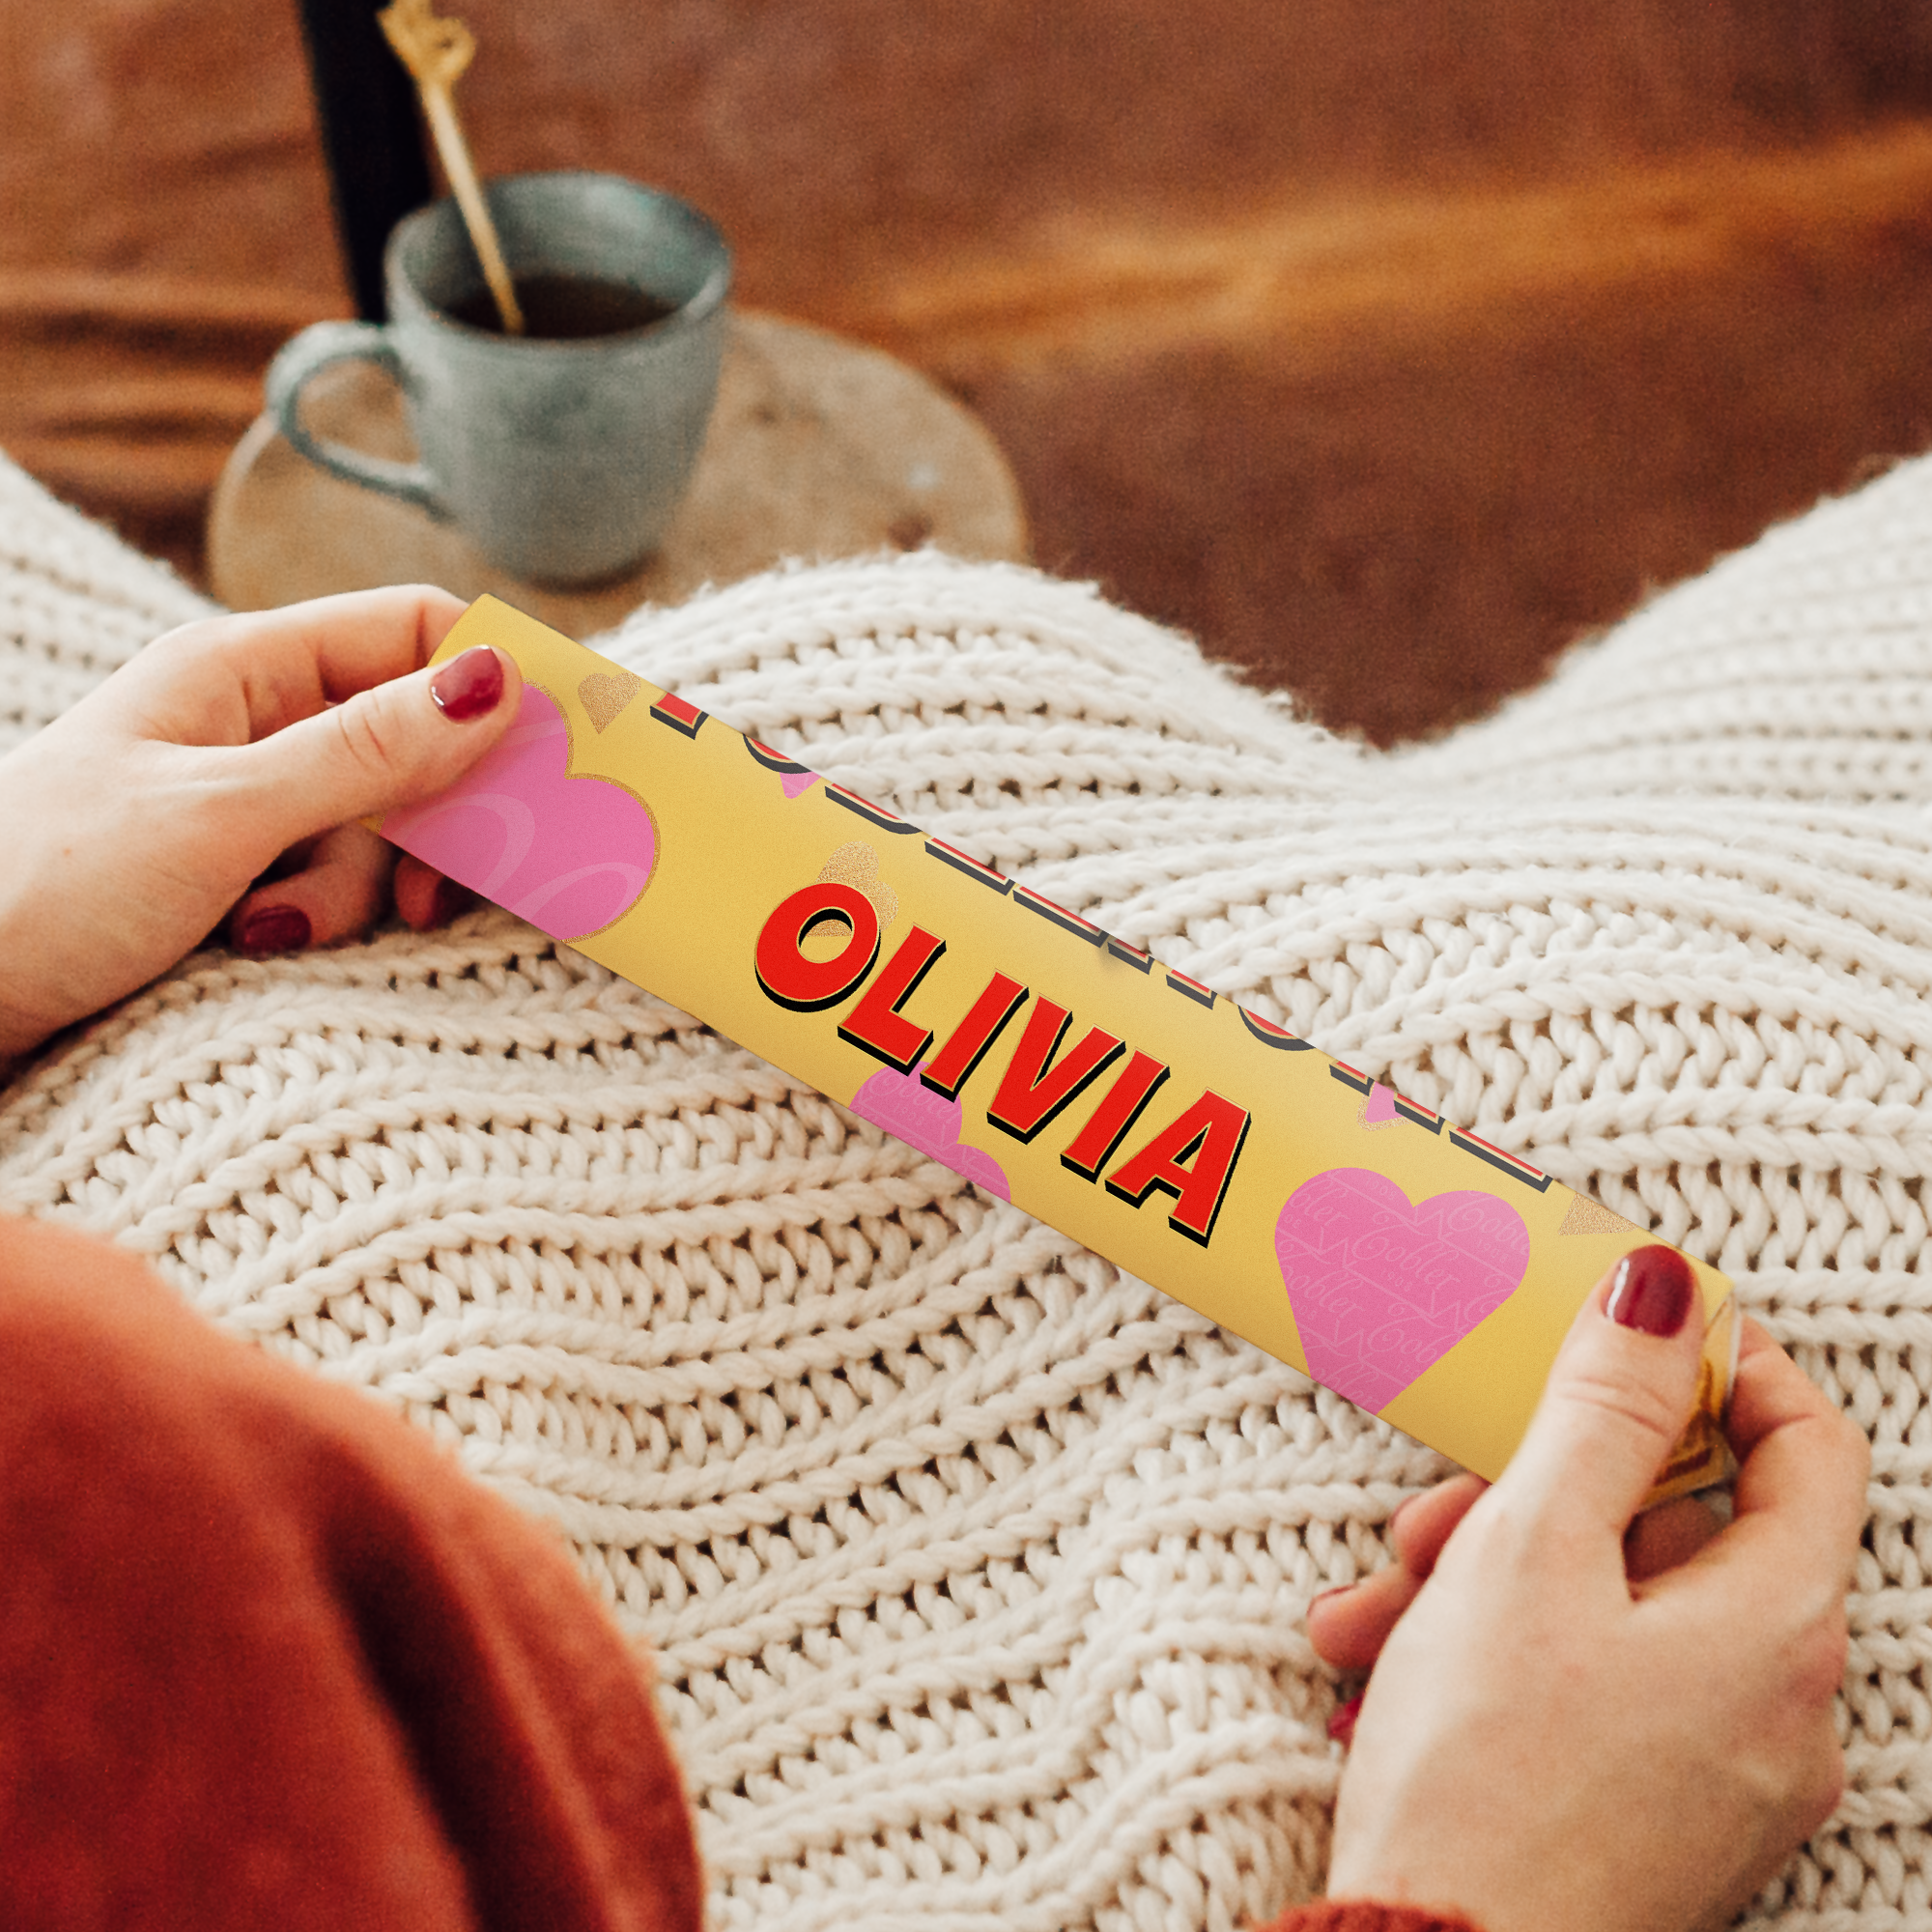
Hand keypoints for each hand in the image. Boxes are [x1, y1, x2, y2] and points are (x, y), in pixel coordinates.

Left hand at [0, 588, 521, 1061]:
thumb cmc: (46, 886)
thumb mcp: (225, 814)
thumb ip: (369, 754)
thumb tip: (498, 683)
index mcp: (242, 667)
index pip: (412, 631)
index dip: (490, 680)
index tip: (554, 751)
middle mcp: (254, 720)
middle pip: (412, 739)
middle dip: (424, 818)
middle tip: (432, 889)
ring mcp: (249, 796)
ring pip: (381, 824)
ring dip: (355, 887)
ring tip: (277, 927)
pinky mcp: (242, 869)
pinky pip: (336, 878)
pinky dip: (320, 916)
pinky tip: (262, 941)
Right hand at [1314, 1250, 1869, 1931]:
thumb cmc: (1487, 1774)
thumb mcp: (1529, 1547)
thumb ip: (1603, 1407)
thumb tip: (1667, 1289)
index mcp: (1776, 1629)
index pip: (1807, 1447)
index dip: (1723, 1371)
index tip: (1626, 1338)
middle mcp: (1778, 1707)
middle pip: (1676, 1533)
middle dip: (1537, 1499)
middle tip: (1436, 1514)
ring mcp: (1721, 1774)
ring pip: (1613, 1612)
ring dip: (1486, 1584)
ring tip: (1376, 1614)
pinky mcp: (1655, 1819)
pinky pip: (1594, 1692)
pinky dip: (1500, 1660)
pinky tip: (1390, 1671)